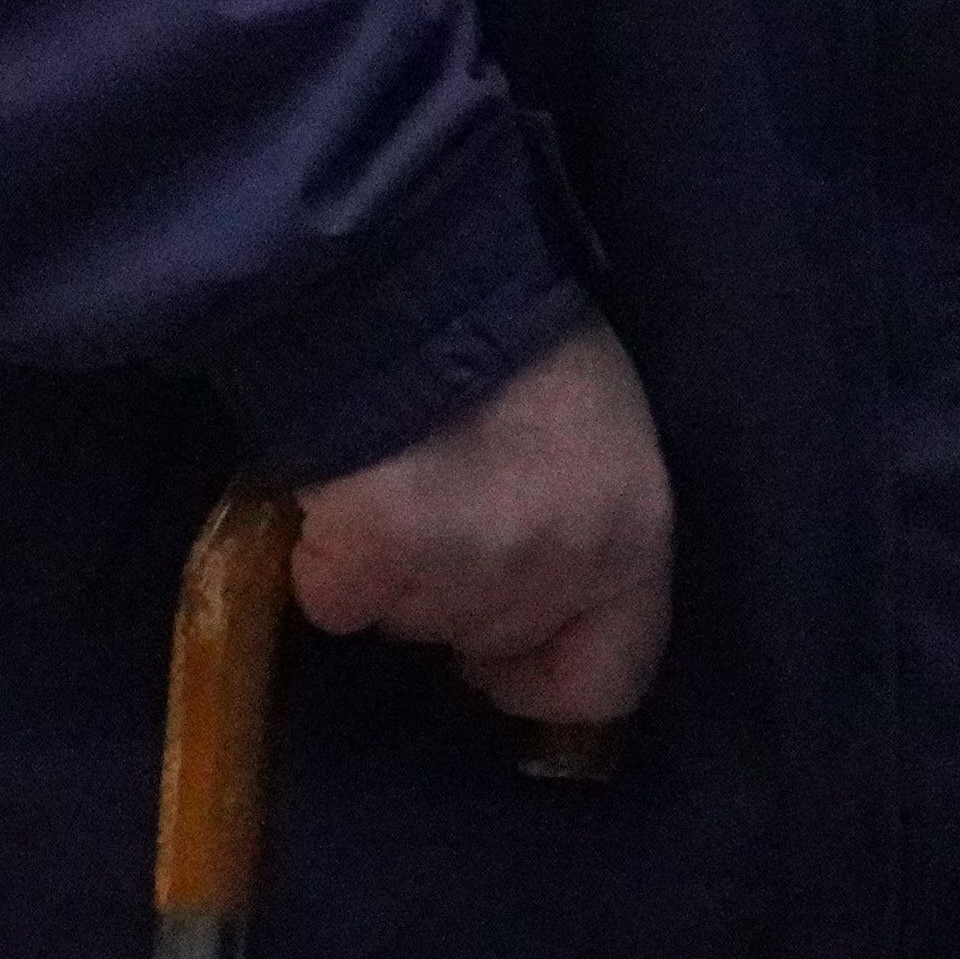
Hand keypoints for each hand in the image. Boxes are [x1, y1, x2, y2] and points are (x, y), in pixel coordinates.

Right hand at [295, 319, 674, 745]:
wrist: (416, 280)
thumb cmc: (520, 335)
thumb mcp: (603, 431)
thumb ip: (590, 520)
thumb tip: (551, 585)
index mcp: (634, 539)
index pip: (608, 679)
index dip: (546, 673)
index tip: (505, 651)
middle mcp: (558, 572)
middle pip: (491, 641)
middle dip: (460, 595)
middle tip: (441, 504)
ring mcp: (462, 577)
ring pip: (408, 621)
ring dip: (393, 572)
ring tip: (400, 472)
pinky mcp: (372, 565)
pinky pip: (335, 598)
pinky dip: (325, 556)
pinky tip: (345, 484)